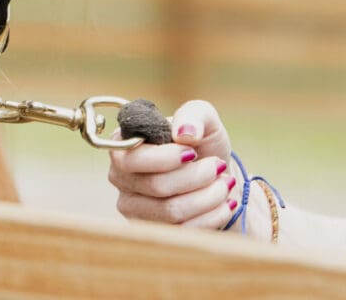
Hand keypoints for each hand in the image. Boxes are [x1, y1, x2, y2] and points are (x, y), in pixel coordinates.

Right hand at [109, 99, 238, 229]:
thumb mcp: (204, 119)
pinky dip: (212, 215)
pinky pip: (183, 231)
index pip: (129, 158)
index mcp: (123, 145)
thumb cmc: (203, 144)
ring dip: (208, 196)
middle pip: (156, 186)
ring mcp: (133, 208)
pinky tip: (224, 203)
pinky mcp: (154, 231)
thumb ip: (194, 114)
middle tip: (218, 166)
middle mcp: (120, 177)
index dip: (164, 158)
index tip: (193, 152)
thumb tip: (184, 133)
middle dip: (196, 176)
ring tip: (225, 184)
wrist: (217, 179)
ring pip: (171, 210)